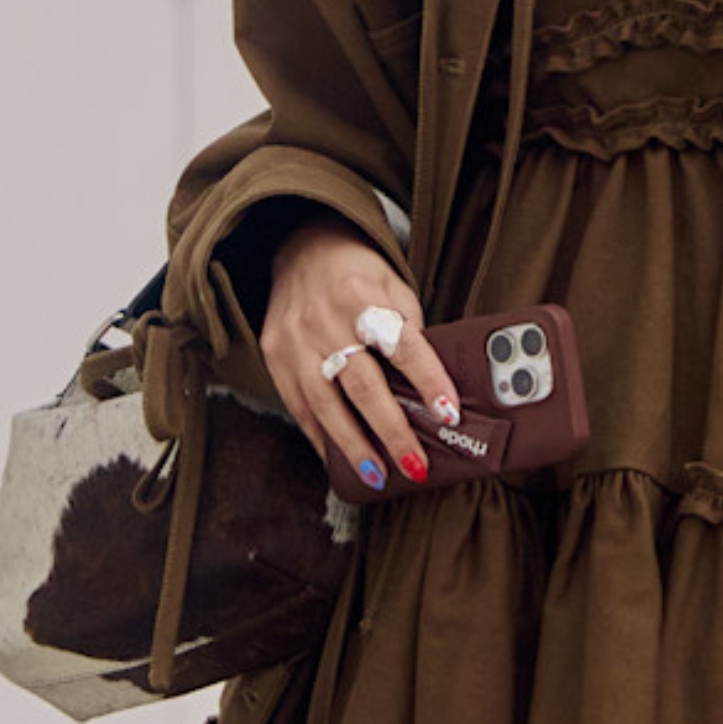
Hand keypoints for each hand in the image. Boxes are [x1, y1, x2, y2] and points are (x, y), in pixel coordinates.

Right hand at [258, 218, 462, 495]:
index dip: (428, 381)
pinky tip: (338, 458)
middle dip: (390, 430)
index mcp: (362, 295)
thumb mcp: (395, 287)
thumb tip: (432, 392)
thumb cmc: (359, 274)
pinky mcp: (273, 354)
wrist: (302, 248)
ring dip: (352, 445)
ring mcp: (293, 339)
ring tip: (377, 475)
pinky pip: (297, 405)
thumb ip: (411, 332)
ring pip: (323, 403)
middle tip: (414, 463)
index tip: (449, 413)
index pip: (402, 345)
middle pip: (361, 384)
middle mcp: (323, 318)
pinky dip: (319, 436)